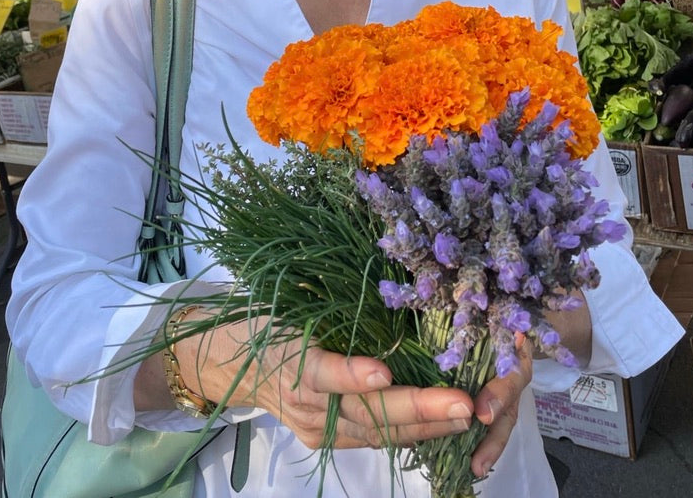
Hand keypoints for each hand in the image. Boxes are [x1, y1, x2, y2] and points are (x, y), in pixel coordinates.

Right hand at [181, 321, 526, 466]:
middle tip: (462, 404)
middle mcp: (303, 401)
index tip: (384, 373)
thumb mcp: (287, 297)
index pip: (323, 372)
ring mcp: (314, 426)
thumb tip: (378, 253)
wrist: (223, 359)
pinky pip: (372, 438)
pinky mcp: (323, 438)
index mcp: (291, 358)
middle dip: (417, 409)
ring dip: (425, 427)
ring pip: (375, 433)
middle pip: (362, 412)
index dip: (353, 375)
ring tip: (468, 416)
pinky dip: (410, 432)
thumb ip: (324, 291)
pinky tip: (445, 424)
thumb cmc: (264, 315)